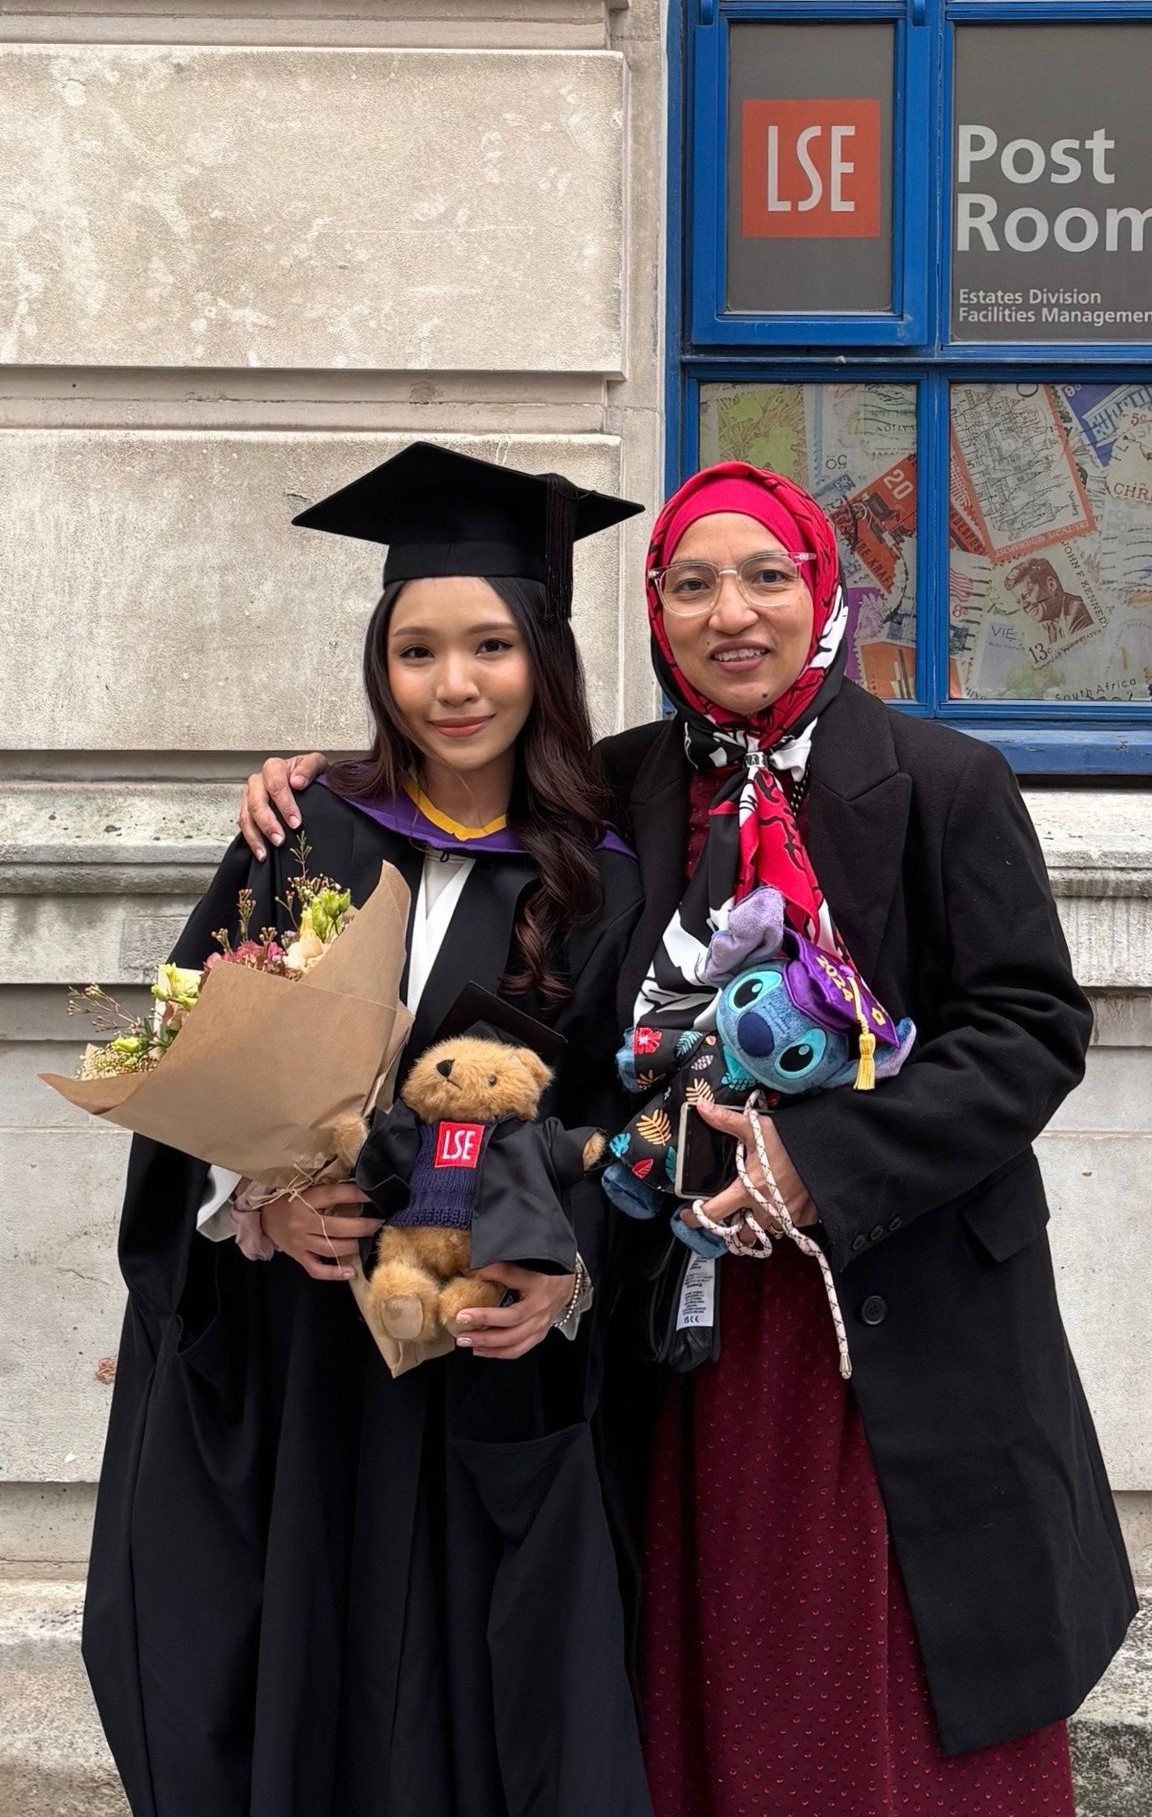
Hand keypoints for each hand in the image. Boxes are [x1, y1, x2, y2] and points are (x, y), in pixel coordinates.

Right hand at [237, 752, 327, 859]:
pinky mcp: (248, 811)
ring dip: (256, 835)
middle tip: (280, 839)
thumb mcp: (316, 765)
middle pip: (257, 802)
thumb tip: (297, 782)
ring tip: (266, 852)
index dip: (285, 804)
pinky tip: (261, 853)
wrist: (305, 782)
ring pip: (246, 816)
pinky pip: (244, 826)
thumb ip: (309, 768)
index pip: (275, 784)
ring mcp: (250, 797)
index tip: (295, 821)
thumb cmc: (309, 775)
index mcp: (274, 768)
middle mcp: (258, 782)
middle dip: (268, 823)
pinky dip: (251, 841)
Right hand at [260, 1180, 380, 1280]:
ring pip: (331, 1248)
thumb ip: (327, 1191)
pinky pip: (316, 1269)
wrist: (262, 1217)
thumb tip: (358, 1187)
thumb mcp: (305, 1189)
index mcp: (304, 1201)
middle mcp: (302, 1222)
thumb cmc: (288, 1200)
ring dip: (353, 1246)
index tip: (373, 1195)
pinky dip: (334, 1273)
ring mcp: (301, 1242)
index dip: (355, 1194)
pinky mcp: (299, 1257)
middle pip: (336, 1227)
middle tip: (380, 1224)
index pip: (333, 1195)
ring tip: (370, 1242)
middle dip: (362, 1226)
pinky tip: (351, 1272)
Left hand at [453, 1263, 575, 1360]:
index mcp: (538, 1282)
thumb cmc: (547, 1271)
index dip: (490, 1274)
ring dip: (487, 1342)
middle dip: (484, 1321)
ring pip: (513, 1340)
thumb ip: (501, 1266)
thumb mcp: (528, 1262)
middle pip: (511, 1320)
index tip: (468, 1273)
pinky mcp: (539, 1335)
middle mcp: (541, 1307)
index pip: (511, 1275)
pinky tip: (481, 1350)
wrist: (568, 1283)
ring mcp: (541, 1324)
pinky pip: (518, 1349)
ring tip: (466, 1340)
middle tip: (461, 1318)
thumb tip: (470, 1267)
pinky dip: (498, 1352)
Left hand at [678, 1100, 817, 1247]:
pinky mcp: (804, 1218)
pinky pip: (789, 1225)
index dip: (695, 1217)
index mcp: (746, 1190)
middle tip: (730, 1218)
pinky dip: (783, 1218)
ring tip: (755, 1212)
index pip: (713, 1213)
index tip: (688, 1216)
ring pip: (765, 1232)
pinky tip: (782, 1203)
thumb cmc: (791, 1142)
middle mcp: (764, 1209)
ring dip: (757, 1226)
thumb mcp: (757, 1129)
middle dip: (734, 1230)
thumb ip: (727, 1121)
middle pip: (741, 1235)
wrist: (830, 1152)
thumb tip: (701, 1107)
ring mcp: (785, 1217)